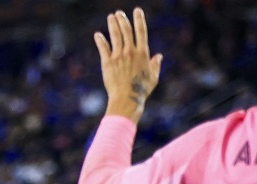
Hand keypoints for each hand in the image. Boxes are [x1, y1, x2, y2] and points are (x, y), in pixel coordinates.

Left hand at [95, 8, 162, 122]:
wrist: (126, 99)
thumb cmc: (141, 91)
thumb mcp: (153, 77)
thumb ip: (155, 65)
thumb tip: (159, 56)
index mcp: (143, 53)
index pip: (141, 31)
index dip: (139, 19)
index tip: (137, 10)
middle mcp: (130, 51)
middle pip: (126, 30)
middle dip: (122, 19)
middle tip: (119, 13)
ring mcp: (118, 56)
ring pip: (115, 35)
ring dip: (112, 24)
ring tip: (111, 17)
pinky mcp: (107, 62)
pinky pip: (103, 48)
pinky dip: (100, 40)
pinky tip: (97, 35)